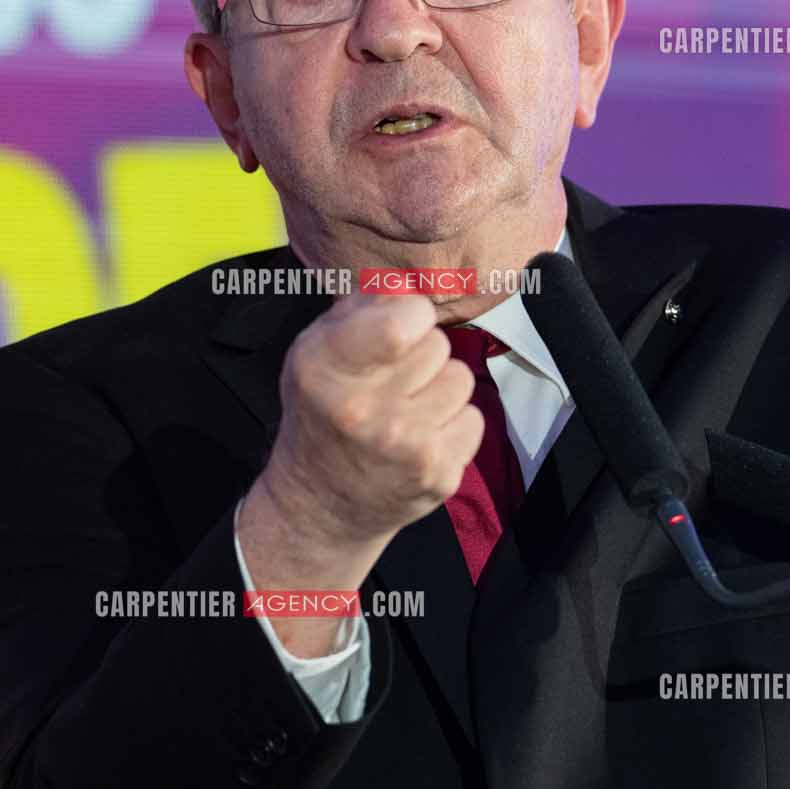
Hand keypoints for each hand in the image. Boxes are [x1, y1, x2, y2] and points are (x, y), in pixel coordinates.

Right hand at [239, 292, 482, 653]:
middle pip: (437, 345)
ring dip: (439, 389)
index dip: (411, 316)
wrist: (320, 505)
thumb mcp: (316, 351)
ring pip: (461, 378)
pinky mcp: (438, 475)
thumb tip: (408, 283)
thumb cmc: (322, 414)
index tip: (398, 331)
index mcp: (326, 369)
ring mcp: (405, 447)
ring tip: (408, 410)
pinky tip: (421, 439)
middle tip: (392, 383)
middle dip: (421, 356)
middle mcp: (364, 410)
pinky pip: (474, 419)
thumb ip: (361, 308)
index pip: (405, 320)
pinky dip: (453, 425)